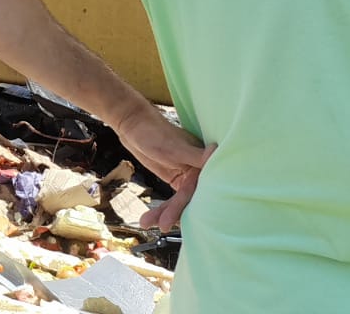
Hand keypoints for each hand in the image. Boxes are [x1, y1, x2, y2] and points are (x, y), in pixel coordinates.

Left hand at [112, 105, 214, 229]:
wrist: (133, 123)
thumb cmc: (154, 131)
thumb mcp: (173, 146)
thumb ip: (195, 154)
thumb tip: (217, 151)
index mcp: (204, 162)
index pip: (202, 189)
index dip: (194, 205)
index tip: (188, 221)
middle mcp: (200, 171)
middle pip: (191, 198)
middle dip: (176, 213)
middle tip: (162, 225)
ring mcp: (188, 176)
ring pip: (180, 202)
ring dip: (164, 213)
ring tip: (146, 223)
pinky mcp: (177, 179)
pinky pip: (173, 200)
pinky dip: (162, 209)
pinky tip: (150, 220)